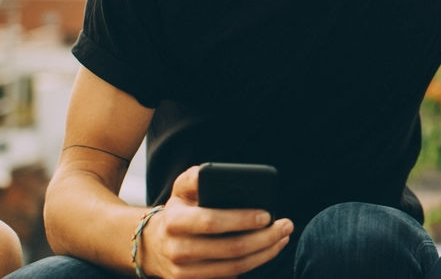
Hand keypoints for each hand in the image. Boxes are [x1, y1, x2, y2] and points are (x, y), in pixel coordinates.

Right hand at [140, 166, 292, 278]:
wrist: (154, 245)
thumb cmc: (178, 210)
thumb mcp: (181, 189)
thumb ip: (196, 177)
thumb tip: (214, 173)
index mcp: (174, 222)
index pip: (212, 222)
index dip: (241, 219)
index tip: (267, 214)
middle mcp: (177, 250)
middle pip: (230, 249)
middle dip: (264, 238)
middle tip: (286, 225)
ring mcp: (184, 273)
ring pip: (234, 267)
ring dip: (265, 253)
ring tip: (283, 237)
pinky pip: (229, 277)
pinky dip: (253, 265)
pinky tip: (268, 251)